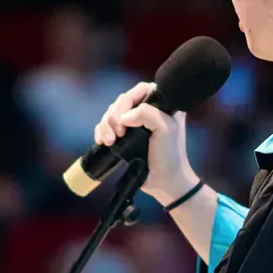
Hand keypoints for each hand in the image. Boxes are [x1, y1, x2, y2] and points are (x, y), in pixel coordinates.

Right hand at [94, 82, 198, 205]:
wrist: (165, 182)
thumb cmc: (170, 155)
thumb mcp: (166, 129)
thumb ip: (147, 114)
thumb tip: (124, 116)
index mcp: (161, 105)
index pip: (140, 90)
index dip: (129, 101)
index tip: (126, 118)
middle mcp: (147, 111)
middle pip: (122, 102)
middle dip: (115, 117)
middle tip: (119, 134)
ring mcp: (134, 124)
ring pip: (111, 114)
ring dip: (106, 126)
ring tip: (110, 142)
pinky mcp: (123, 137)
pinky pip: (105, 127)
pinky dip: (101, 132)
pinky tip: (102, 141)